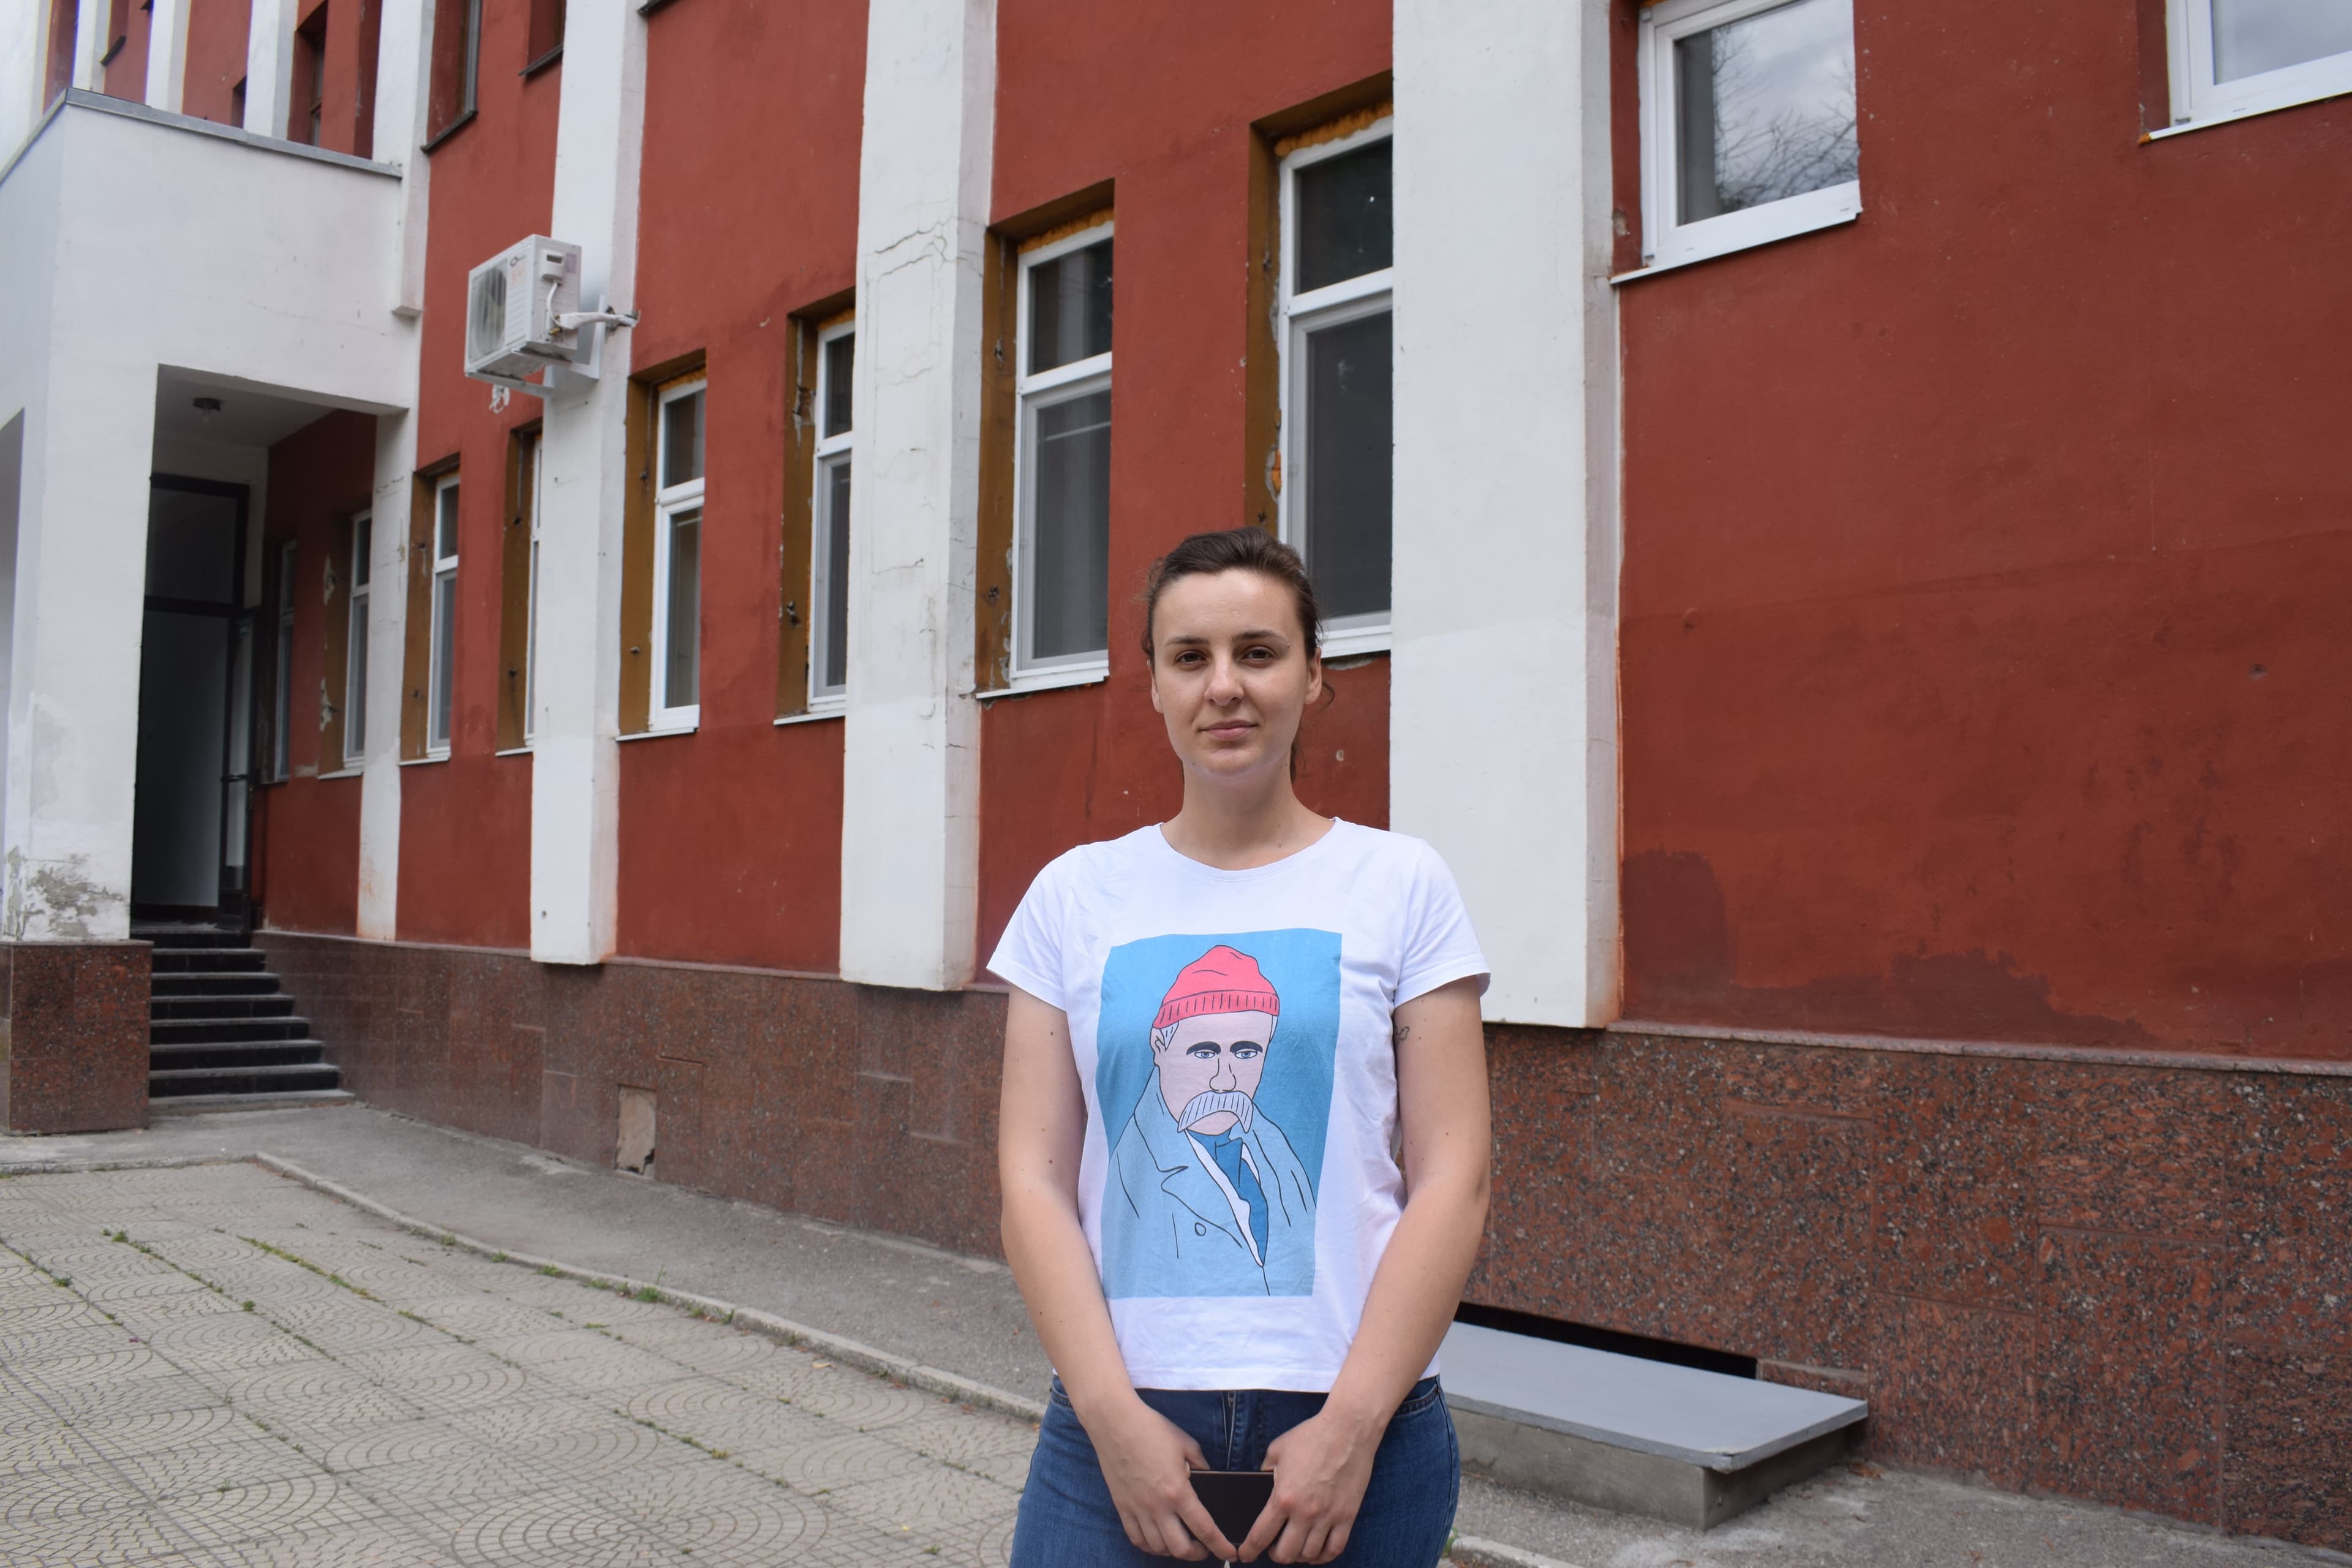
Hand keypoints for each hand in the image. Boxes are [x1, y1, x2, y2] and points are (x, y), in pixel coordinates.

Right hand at [1083, 1394, 1240, 1560]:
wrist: (1115, 1422)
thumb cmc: (1151, 1429)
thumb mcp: (1187, 1444)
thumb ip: (1202, 1466)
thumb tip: (1209, 1480)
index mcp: (1178, 1490)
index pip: (1204, 1528)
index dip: (1220, 1545)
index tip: (1230, 1553)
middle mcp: (1157, 1506)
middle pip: (1180, 1548)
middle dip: (1198, 1554)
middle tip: (1205, 1548)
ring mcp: (1137, 1509)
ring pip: (1158, 1548)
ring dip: (1174, 1551)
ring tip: (1183, 1542)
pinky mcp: (1122, 1507)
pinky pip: (1136, 1538)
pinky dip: (1150, 1546)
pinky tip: (1158, 1540)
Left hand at [1238, 1404, 1380, 1562]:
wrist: (1348, 1429)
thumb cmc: (1312, 1436)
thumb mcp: (1277, 1450)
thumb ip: (1265, 1471)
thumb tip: (1260, 1484)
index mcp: (1283, 1497)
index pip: (1260, 1535)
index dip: (1249, 1550)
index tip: (1245, 1555)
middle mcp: (1305, 1512)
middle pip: (1286, 1554)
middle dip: (1275, 1556)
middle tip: (1273, 1549)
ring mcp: (1328, 1516)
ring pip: (1310, 1555)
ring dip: (1299, 1556)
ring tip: (1295, 1547)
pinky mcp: (1347, 1516)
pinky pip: (1335, 1549)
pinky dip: (1323, 1556)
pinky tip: (1317, 1551)